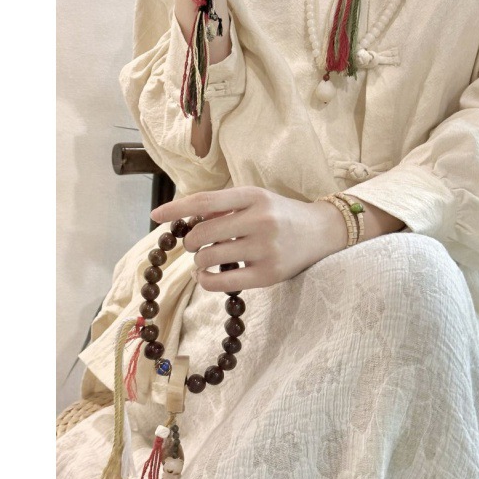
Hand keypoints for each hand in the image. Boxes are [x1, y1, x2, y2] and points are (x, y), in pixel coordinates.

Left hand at [150, 186, 347, 291]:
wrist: (322, 232)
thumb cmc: (282, 214)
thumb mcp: (257, 199)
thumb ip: (225, 207)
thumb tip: (187, 219)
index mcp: (254, 196)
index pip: (205, 202)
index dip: (176, 209)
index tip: (155, 215)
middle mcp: (260, 220)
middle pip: (202, 234)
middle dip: (191, 242)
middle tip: (196, 245)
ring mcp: (265, 249)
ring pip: (208, 258)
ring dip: (199, 261)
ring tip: (207, 259)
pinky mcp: (268, 275)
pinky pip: (221, 282)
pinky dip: (206, 280)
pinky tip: (208, 275)